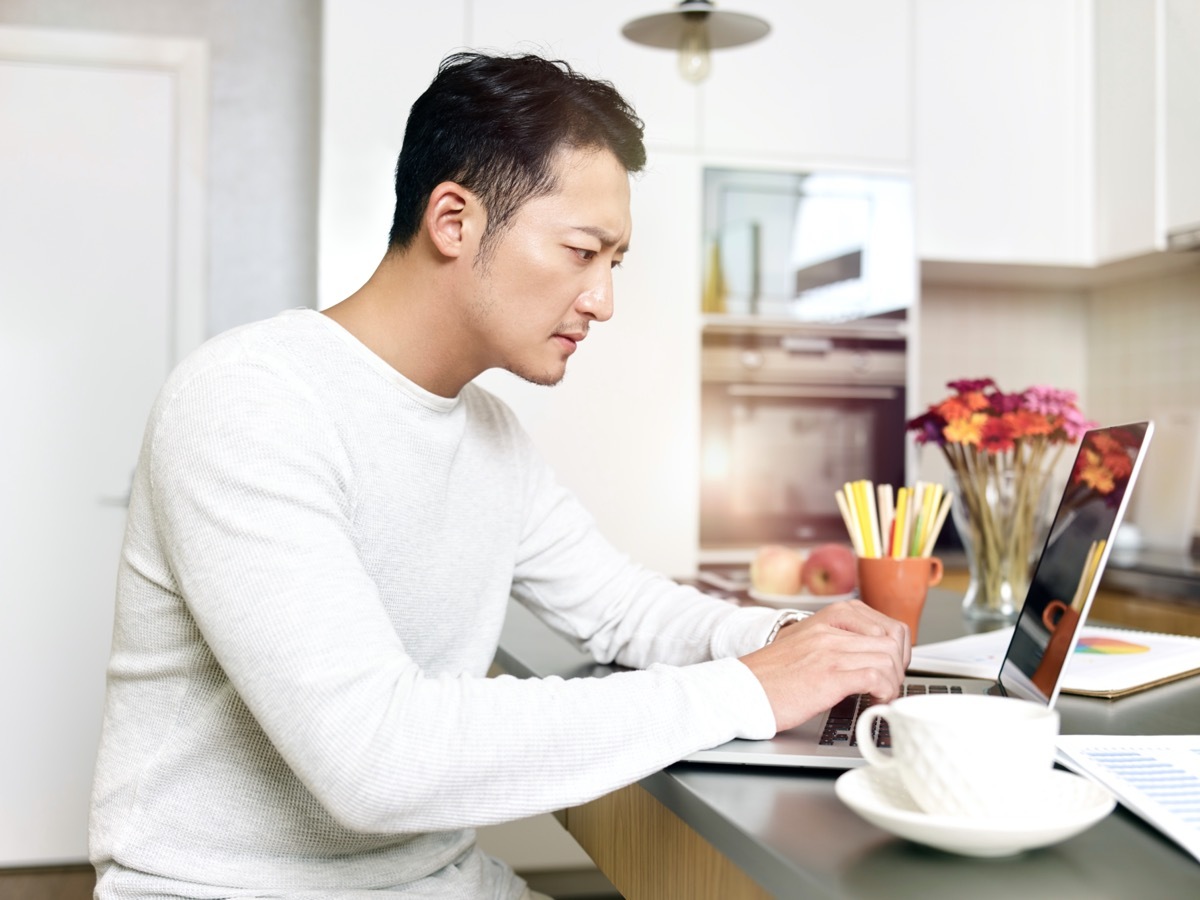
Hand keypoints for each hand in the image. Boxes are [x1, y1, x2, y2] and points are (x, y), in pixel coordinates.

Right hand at [739, 600, 910, 731]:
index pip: (887, 624)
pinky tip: (873, 700)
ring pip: (889, 658)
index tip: (890, 667)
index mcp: (829, 617)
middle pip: (893, 642)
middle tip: (887, 684)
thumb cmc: (770, 674)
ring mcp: (831, 651)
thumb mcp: (806, 643)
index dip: (897, 651)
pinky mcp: (829, 676)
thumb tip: (867, 652)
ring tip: (880, 695)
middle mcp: (832, 630)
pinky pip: (877, 677)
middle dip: (899, 667)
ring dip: (892, 682)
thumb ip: (835, 640)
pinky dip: (884, 691)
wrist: (742, 690)